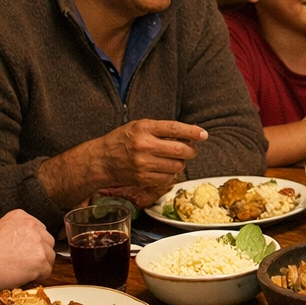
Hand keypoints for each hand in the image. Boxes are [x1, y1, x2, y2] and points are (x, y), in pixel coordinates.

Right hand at [0, 210, 54, 290]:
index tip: (25, 252)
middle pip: (48, 242)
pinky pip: (47, 271)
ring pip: (50, 257)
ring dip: (39, 266)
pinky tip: (22, 276)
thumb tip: (28, 242)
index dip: (33, 245)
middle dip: (39, 254)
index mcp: (21, 216)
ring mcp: (37, 242)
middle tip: (24, 264)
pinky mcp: (39, 259)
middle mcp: (31, 225)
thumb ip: (17, 231)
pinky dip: (37, 277)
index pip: (40, 230)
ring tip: (20, 271)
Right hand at [39, 119, 205, 205]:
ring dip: (181, 163)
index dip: (192, 132)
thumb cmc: (123, 140)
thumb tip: (187, 134)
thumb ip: (160, 129)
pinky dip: (171, 174)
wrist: (102, 160)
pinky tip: (165, 168)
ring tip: (175, 159)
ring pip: (177, 166)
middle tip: (191, 150)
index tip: (203, 135)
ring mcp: (143, 163)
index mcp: (143, 128)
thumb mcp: (139, 126)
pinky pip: (168, 178)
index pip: (174, 128)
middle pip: (180, 150)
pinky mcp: (143, 178)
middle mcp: (144, 145)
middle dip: (191, 150)